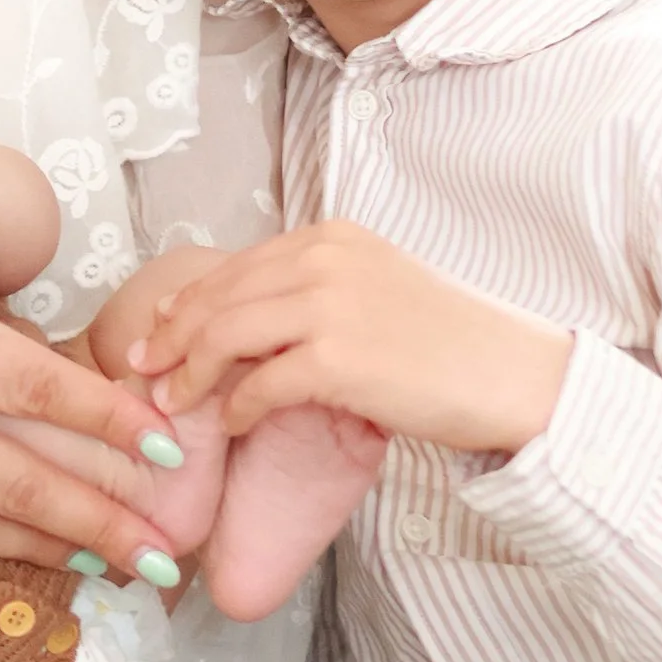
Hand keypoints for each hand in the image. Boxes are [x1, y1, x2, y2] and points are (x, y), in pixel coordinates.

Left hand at [137, 220, 572, 453]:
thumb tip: (254, 318)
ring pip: (226, 334)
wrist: (517, 374)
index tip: (160, 328)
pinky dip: (236, 405)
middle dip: (173, 335)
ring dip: (191, 372)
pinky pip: (260, 383)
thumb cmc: (453, 343)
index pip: (238, 265)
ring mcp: (331, 305)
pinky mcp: (339, 359)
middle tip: (144, 366)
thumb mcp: (379, 289)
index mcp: (334, 238)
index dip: (190, 300)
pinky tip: (232, 423)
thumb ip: (318, 290)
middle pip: (219, 295)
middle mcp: (326, 259)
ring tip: (175, 402)